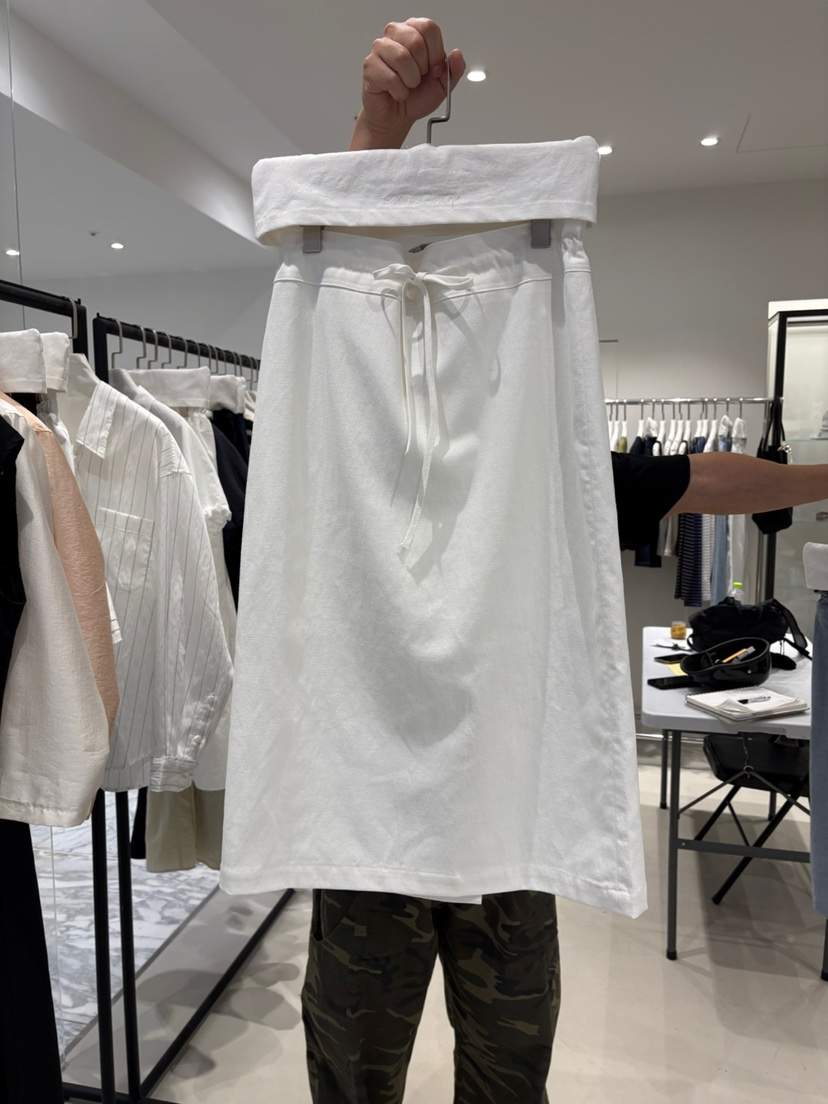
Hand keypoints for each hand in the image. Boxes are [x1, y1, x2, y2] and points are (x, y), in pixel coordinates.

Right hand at [351, 18, 464, 149]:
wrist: (397, 117)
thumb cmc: (416, 97)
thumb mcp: (443, 84)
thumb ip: (454, 69)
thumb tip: (457, 55)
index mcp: (415, 32)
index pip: (428, 28)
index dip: (435, 53)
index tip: (433, 69)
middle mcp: (396, 34)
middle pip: (415, 40)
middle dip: (422, 68)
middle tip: (417, 79)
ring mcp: (380, 48)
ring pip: (402, 57)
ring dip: (410, 80)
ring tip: (407, 85)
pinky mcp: (370, 66)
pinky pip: (390, 77)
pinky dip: (399, 91)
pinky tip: (396, 92)